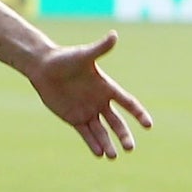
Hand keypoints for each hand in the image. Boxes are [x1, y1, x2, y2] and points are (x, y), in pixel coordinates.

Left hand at [26, 31, 152, 158]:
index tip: (149, 125)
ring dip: (108, 144)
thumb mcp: (84, 55)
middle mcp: (100, 102)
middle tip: (130, 148)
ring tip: (114, 157)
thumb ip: (100, 48)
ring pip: (101, 131)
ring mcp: (87, 111)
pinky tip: (100, 154)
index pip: (128, 103)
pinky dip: (93, 144)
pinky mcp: (73, 118)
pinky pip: (86, 133)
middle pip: (117, 122)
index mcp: (107, 87)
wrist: (43, 67)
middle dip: (124, 135)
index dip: (139, 114)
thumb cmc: (64, 58)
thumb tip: (114, 35)